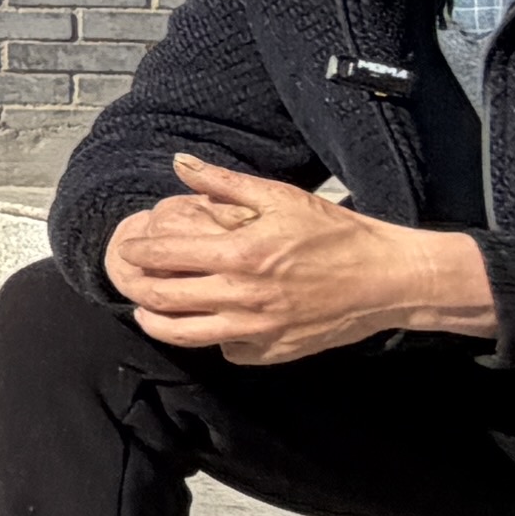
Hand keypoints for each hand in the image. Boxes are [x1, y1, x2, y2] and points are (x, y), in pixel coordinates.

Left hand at [106, 155, 488, 364]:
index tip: (128, 247)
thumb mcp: (280, 197)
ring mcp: (255, 330)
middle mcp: (241, 297)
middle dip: (135, 287)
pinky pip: (226, 350)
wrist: (387, 279)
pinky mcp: (271, 351)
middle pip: (163, 299)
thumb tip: (179, 163)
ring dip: (156, 322)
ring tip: (146, 310)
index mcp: (239, 254)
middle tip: (127, 278)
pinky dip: (210, 339)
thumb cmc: (335, 234)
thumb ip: (223, 182)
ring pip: (183, 335)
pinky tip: (207, 323)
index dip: (137, 251)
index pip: (165, 255)